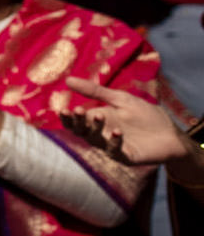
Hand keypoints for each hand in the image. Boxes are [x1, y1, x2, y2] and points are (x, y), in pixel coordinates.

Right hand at [62, 77, 192, 164]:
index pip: (76, 122)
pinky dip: (114, 141)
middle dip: (78, 122)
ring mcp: (112, 146)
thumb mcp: (120, 99)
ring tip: (99, 115)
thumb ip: (95, 91)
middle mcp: (101, 135)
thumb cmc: (145, 115)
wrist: (171, 133)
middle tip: (78, 111)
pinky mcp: (127, 156)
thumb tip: (68, 79)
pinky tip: (117, 132)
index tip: (64, 109)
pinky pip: (115, 151)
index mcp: (97, 121)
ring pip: (96, 141)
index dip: (68, 118)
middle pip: (81, 131)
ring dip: (95, 129)